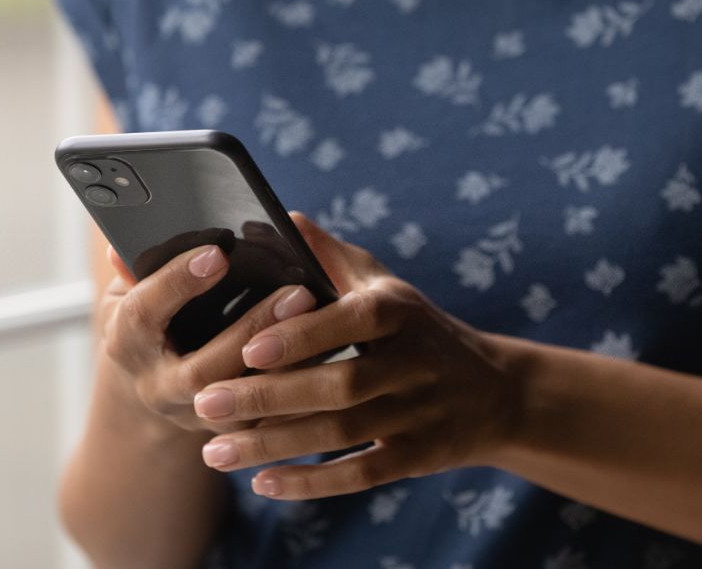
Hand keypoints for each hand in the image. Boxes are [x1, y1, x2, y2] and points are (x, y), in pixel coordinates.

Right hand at [98, 242, 318, 435]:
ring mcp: (195, 415)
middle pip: (204, 369)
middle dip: (252, 329)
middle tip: (299, 292)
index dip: (178, 282)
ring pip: (244, 401)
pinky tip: (333, 355)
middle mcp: (158, 388)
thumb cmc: (149, 320)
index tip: (219, 252)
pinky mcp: (232, 430)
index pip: (145, 311)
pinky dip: (301, 389)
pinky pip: (270, 418)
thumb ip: (139, 266)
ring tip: (323, 322)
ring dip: (286, 364)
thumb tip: (127, 238)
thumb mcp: (131, 290)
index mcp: (126, 343)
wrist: (153, 389)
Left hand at [191, 212, 522, 498]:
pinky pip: (361, 474)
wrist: (495, 391)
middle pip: (340, 385)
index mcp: (399, 312)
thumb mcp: (385, 285)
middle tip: (205, 404)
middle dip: (270, 397)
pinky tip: (263, 484)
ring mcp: (419, 413)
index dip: (304, 335)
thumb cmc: (418, 329)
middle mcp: (414, 363)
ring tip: (215, 452)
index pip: (352, 321)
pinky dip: (312, 483)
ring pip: (342, 434)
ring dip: (275, 445)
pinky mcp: (419, 456)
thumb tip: (281, 217)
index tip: (250, 347)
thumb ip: (330, 256)